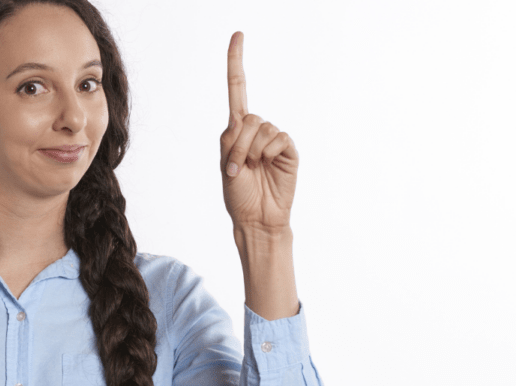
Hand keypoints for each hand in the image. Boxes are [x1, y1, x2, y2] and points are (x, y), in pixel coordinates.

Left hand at [219, 32, 298, 232]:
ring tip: (252, 171)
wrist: (257, 219)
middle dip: (238, 145)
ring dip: (252, 152)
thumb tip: (245, 123)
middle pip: (248, 118)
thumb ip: (232, 142)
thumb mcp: (227, 167)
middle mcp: (255, 131)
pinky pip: (279, 139)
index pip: (238, 90)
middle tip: (238, 168)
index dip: (237, 63)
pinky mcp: (289, 150)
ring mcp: (273, 140)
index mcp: (235, 131)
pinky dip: (270, 153)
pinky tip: (269, 167)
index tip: (238, 35)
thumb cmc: (238, 196)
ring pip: (262, 129)